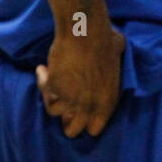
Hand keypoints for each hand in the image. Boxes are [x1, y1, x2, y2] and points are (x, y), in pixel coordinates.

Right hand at [37, 23, 125, 137]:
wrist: (85, 32)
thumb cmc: (105, 39)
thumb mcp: (119, 59)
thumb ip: (114, 70)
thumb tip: (115, 59)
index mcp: (108, 101)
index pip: (95, 128)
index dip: (85, 120)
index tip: (78, 110)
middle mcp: (90, 105)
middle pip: (72, 130)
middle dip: (65, 118)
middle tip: (62, 102)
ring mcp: (71, 98)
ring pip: (54, 112)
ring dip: (51, 98)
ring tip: (53, 83)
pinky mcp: (54, 88)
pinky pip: (43, 91)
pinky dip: (41, 79)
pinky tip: (43, 69)